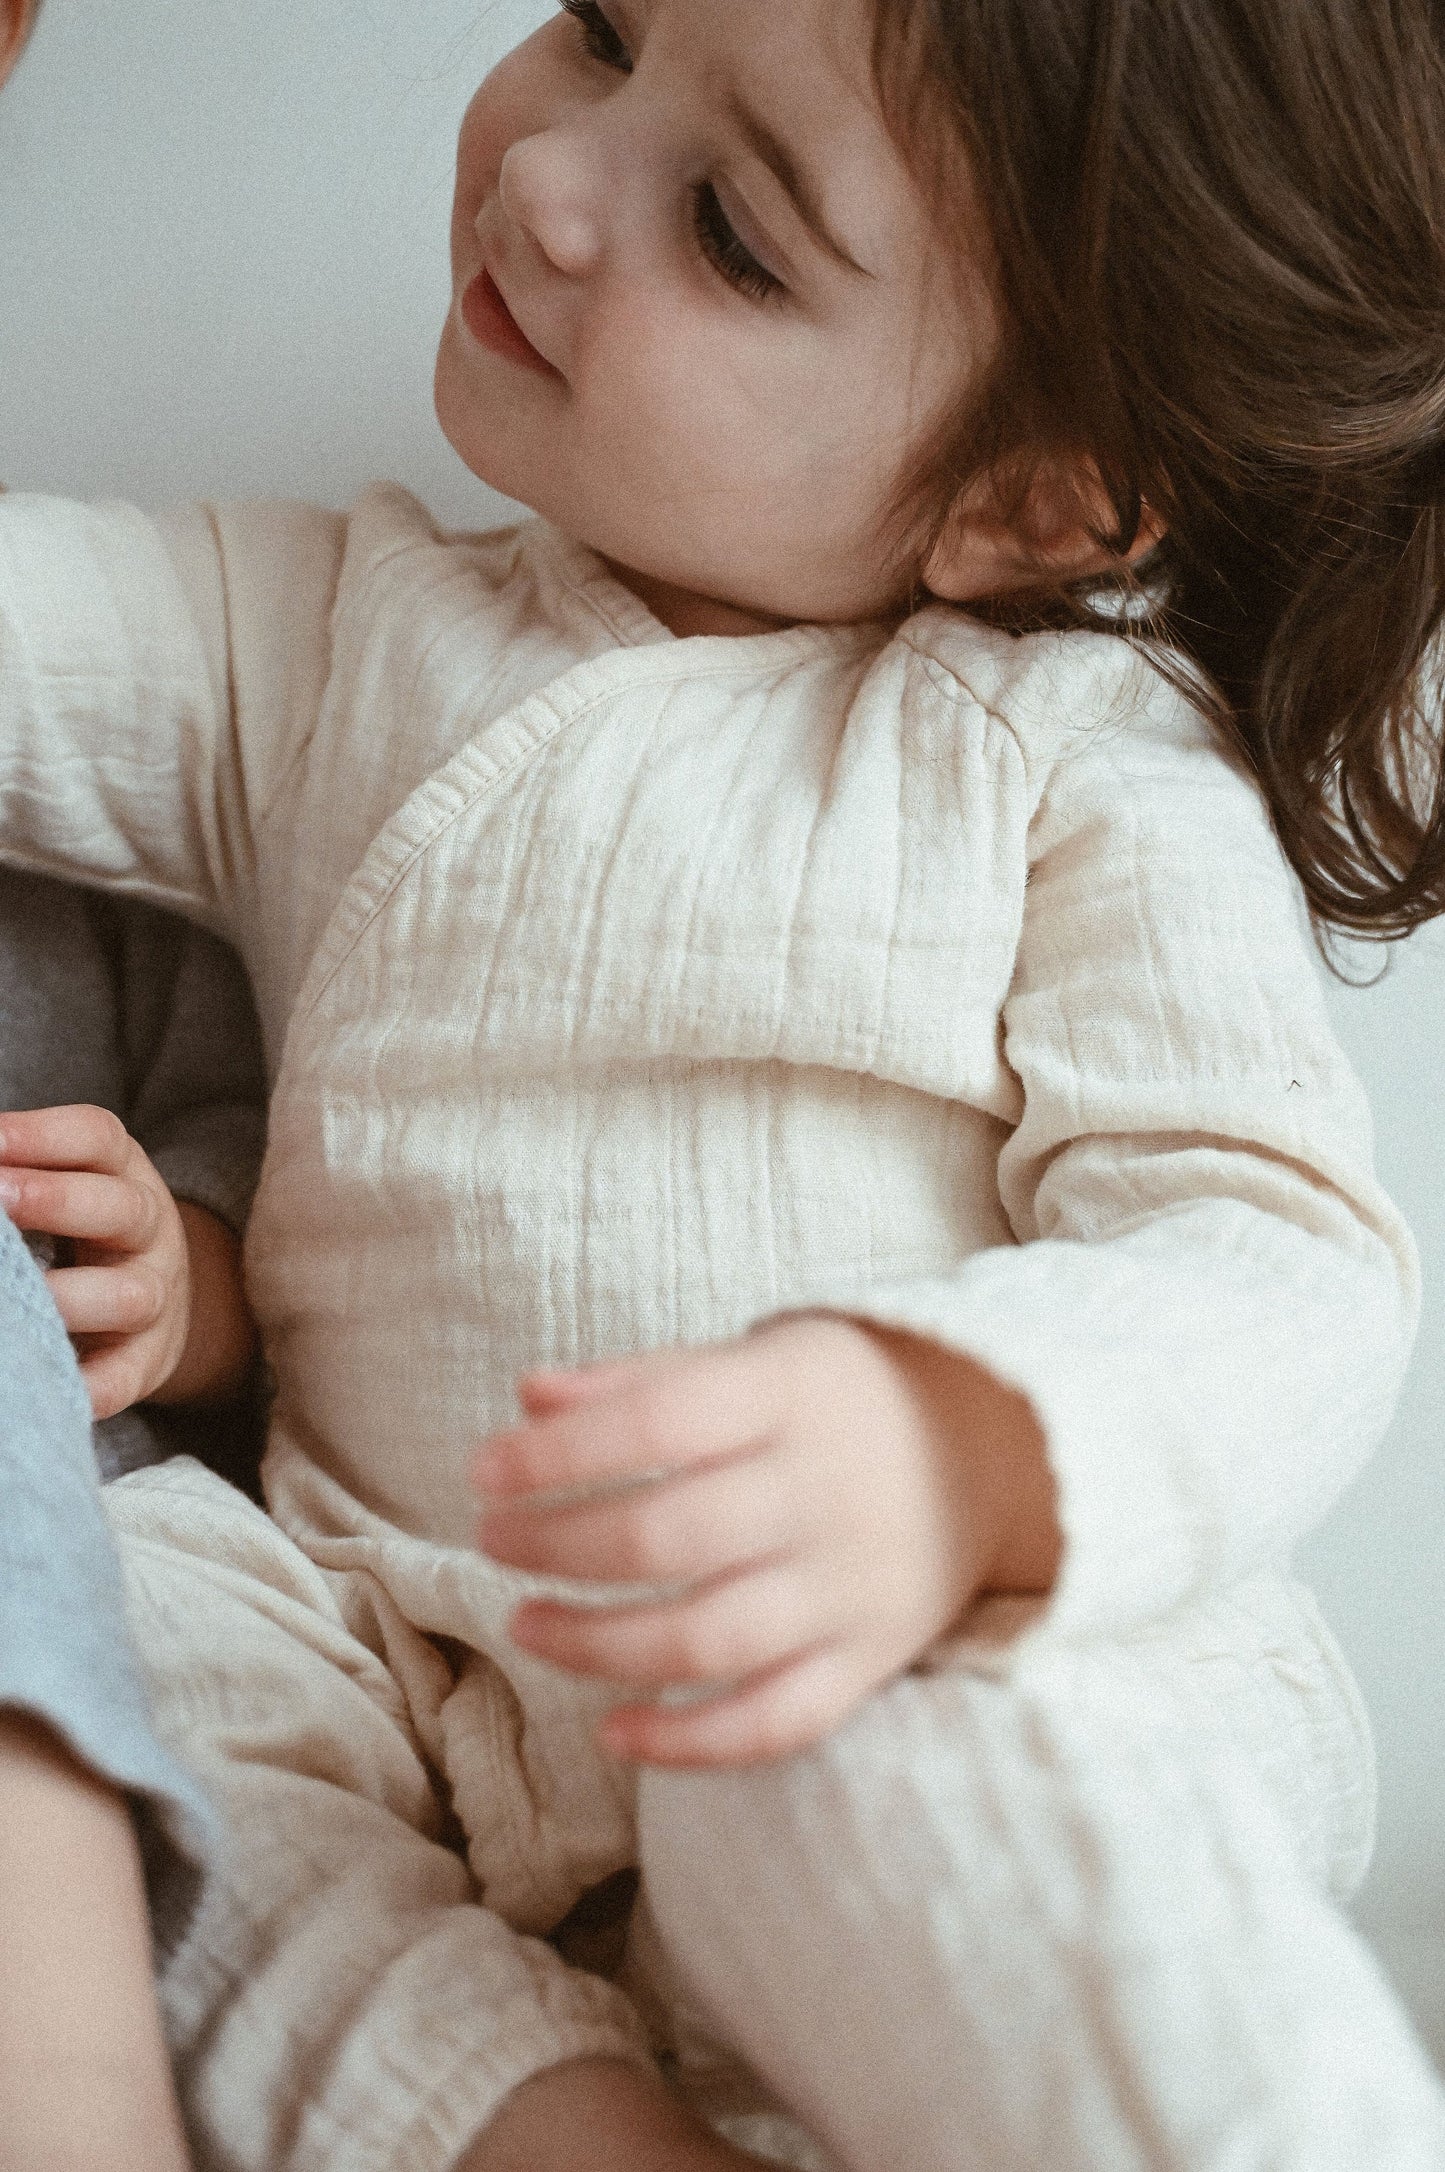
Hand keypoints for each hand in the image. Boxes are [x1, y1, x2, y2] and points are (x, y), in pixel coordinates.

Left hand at [0, 1105, 192, 1419]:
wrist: (160, 1301)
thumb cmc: (89, 1230)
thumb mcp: (70, 1182)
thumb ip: (19, 1170)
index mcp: (123, 1174)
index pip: (98, 1139)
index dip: (44, 1136)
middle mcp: (149, 1232)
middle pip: (122, 1209)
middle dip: (56, 1201)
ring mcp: (154, 1297)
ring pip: (129, 1296)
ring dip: (70, 1295)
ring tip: (21, 1295)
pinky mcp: (145, 1360)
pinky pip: (122, 1377)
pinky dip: (90, 1384)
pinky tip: (50, 1381)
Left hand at [475, 1316, 1056, 1767]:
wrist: (996, 1451)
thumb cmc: (836, 1399)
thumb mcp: (755, 1357)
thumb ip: (642, 1379)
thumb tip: (528, 1398)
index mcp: (790, 1397)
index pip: (659, 1422)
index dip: (556, 1454)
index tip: (482, 1470)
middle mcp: (823, 1492)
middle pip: (671, 1536)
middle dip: (557, 1546)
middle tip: (492, 1540)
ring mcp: (850, 1586)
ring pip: (709, 1639)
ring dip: (596, 1644)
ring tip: (526, 1625)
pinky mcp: (870, 1659)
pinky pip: (777, 1721)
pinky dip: (690, 1743)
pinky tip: (613, 1732)